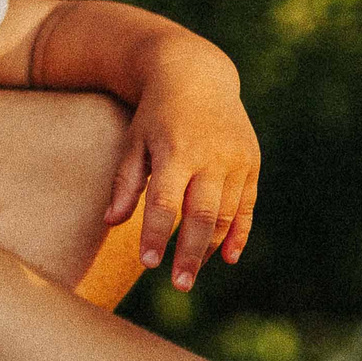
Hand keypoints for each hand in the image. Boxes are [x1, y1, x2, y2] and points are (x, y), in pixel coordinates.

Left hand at [103, 42, 258, 289]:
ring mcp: (235, 160)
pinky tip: (229, 257)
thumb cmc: (155, 115)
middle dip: (190, 252)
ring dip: (210, 247)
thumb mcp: (133, 142)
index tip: (146, 264)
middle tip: (179, 285)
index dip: (155, 235)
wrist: (197, 76)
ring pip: (226, 214)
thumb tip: (110, 222)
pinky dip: (239, 233)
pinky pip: (247, 205)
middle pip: (202, 215)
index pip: (165, 203)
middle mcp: (210, 157)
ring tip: (191, 273)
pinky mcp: (251, 162)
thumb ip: (125, 182)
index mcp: (175, 151)